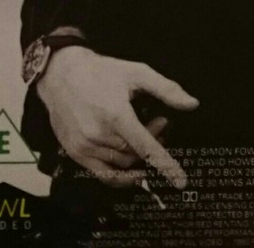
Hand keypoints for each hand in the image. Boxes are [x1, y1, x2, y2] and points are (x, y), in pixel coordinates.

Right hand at [36, 46, 198, 187]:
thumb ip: (166, 89)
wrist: (60, 74)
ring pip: (122, 163)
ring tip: (142, 132)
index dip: (165, 165)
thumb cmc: (101, 71)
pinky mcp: (76, 153)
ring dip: (138, 154)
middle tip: (159, 122)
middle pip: (137, 153)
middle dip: (154, 140)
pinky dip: (121, 177)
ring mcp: (85, 147)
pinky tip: (132, 168)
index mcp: (116, 114)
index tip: (181, 181)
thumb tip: (192, 104)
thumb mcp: (136, 72)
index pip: (146, 147)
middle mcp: (99, 134)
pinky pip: (104, 175)